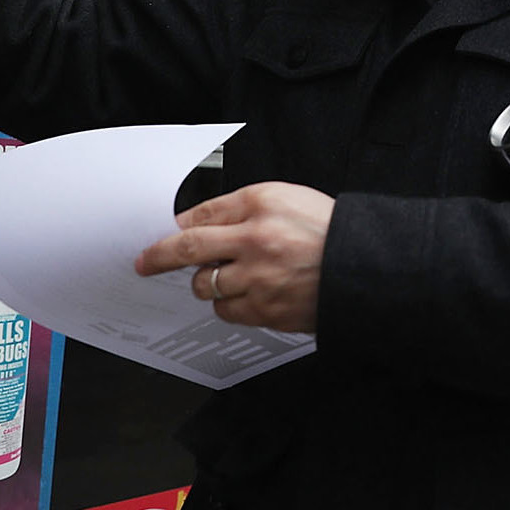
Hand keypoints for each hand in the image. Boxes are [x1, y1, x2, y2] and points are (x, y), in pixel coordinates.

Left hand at [134, 182, 333, 332]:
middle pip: (189, 248)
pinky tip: (251, 294)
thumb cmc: (329, 231)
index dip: (178, 226)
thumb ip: (245, 208)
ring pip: (206, 284)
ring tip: (234, 277)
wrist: (364, 267)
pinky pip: (226, 310)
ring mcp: (258, 277)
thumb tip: (201, 223)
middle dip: (159, 256)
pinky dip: (231, 303)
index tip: (166, 234)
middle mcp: (256, 238)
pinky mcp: (264, 309)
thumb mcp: (290, 200)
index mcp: (263, 203)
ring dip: (210, 282)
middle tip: (145, 262)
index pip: (203, 213)